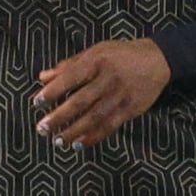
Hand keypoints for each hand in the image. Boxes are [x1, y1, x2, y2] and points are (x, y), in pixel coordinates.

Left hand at [32, 38, 168, 146]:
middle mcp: (108, 79)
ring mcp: (121, 95)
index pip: (70, 78)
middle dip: (59, 116)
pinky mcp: (131, 109)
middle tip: (42, 128)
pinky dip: (95, 136)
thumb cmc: (121, 55)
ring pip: (94, 117)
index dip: (53, 91)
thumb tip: (42, 78)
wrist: (158, 59)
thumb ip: (68, 66)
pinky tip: (80, 144)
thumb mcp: (95, 52)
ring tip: (58, 141)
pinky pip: (110, 126)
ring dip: (74, 131)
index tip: (37, 103)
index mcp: (97, 61)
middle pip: (80, 101)